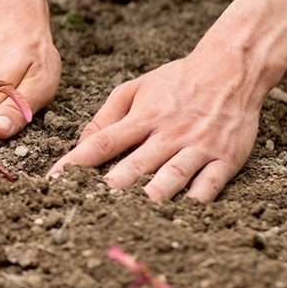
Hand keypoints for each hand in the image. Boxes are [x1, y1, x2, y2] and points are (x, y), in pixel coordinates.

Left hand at [48, 0, 286, 200]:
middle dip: (112, 187)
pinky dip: (195, 202)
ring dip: (152, 197)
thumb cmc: (177, 81)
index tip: (54, 180)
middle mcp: (168, 133)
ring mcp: (198, 146)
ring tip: (133, 217)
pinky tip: (181, 218)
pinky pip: (209, 185)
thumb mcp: (136, 88)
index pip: (102, 142)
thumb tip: (82, 144)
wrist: (232, 69)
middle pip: (135, 164)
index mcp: (142, 117)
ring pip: (171, 176)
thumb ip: (107, 116)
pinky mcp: (226, 158)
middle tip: (90, 207)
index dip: (76, 162)